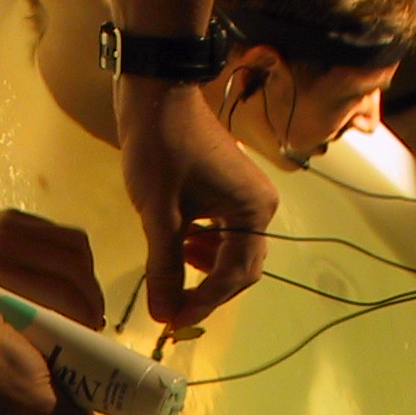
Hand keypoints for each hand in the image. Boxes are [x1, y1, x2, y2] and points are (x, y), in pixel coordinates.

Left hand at [0, 210, 104, 328]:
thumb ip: (13, 339)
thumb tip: (63, 356)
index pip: (58, 294)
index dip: (81, 317)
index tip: (88, 336)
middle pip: (71, 271)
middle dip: (90, 301)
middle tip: (93, 323)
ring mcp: (6, 228)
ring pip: (75, 250)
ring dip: (89, 280)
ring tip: (88, 303)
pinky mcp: (11, 217)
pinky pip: (64, 235)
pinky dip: (79, 260)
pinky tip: (77, 280)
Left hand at [117, 78, 278, 326]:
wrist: (157, 94)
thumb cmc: (161, 149)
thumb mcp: (160, 216)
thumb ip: (164, 269)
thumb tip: (165, 314)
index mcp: (253, 211)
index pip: (235, 275)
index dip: (204, 302)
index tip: (173, 320)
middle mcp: (259, 207)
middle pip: (241, 269)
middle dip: (208, 291)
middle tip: (173, 307)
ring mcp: (245, 199)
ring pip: (231, 255)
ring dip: (204, 272)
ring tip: (173, 276)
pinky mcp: (228, 193)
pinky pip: (223, 236)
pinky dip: (202, 251)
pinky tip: (179, 249)